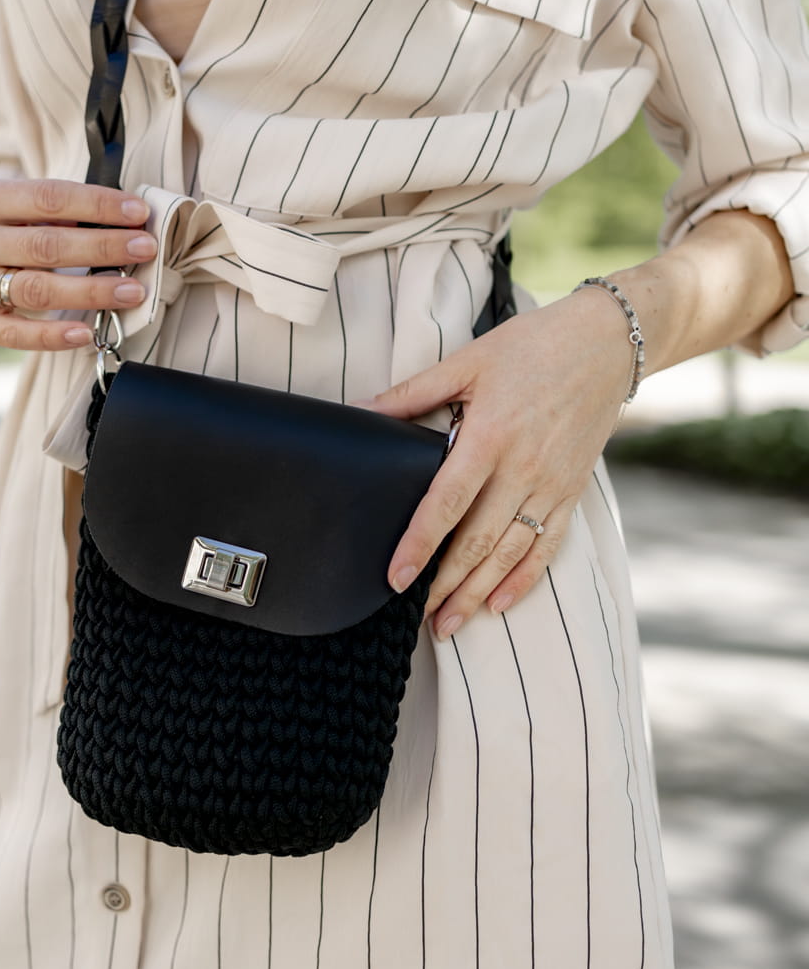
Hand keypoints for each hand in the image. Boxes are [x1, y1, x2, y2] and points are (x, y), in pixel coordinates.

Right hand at [0, 178, 156, 350]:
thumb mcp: (15, 208)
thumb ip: (57, 212)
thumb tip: (124, 223)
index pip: (47, 197)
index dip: (97, 205)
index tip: (138, 212)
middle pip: (46, 245)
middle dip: (102, 247)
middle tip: (145, 249)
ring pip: (37, 290)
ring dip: (91, 292)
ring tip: (132, 290)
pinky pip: (17, 335)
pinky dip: (54, 336)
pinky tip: (86, 332)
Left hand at [366, 291, 633, 636]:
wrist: (606, 344)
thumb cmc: (532, 348)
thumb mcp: (468, 361)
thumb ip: (413, 392)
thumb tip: (362, 409)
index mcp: (490, 436)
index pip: (446, 503)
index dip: (419, 544)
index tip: (396, 578)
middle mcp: (522, 469)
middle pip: (477, 542)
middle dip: (445, 585)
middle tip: (417, 617)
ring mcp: (550, 484)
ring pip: (509, 553)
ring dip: (477, 593)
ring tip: (449, 624)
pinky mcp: (571, 491)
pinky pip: (547, 545)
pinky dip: (523, 579)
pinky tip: (499, 604)